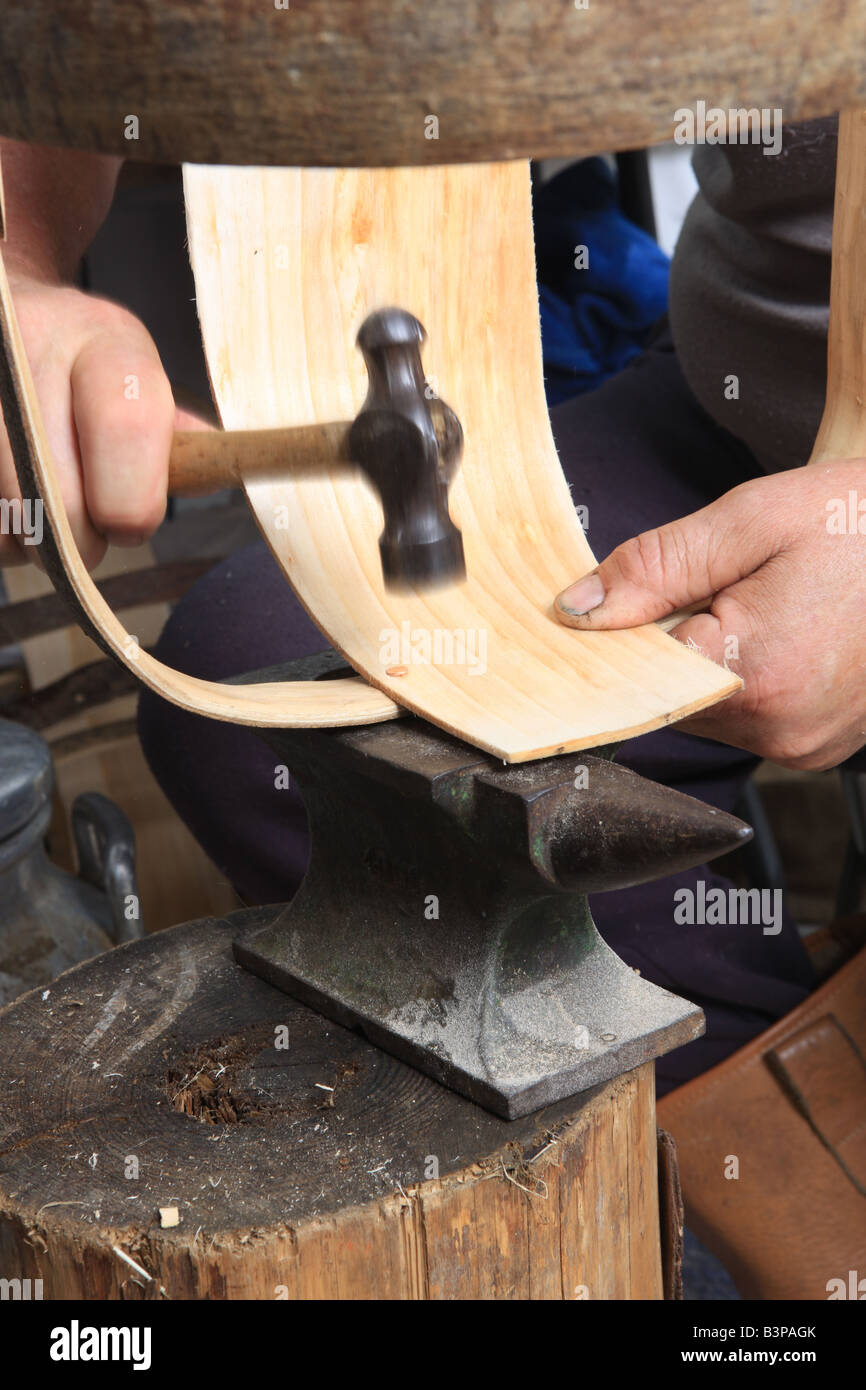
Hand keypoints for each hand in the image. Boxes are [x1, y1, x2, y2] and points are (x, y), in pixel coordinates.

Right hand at [1, 260, 205, 568]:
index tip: (130, 525)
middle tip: (86, 532)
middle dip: (79, 543)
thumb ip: (177, 442)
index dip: (132, 501)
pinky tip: (7, 503)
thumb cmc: (88, 370)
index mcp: (106, 342)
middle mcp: (28, 348)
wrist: (8, 318)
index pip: (126, 427)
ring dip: (29, 544)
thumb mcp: (139, 383)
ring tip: (41, 509)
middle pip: (58, 499)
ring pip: (7, 521)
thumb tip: (217, 471)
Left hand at [555, 460, 865, 769]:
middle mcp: (777, 730)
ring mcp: (802, 748)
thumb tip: (576, 610)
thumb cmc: (864, 522)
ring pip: (705, 709)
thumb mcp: (753, 520)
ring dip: (708, 659)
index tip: (615, 602)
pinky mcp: (817, 748)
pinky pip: (749, 716)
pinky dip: (745, 676)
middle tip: (718, 581)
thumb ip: (655, 568)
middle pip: (668, 696)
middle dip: (669, 641)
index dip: (619, 633)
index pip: (635, 675)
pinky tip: (785, 630)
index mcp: (756, 674)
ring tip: (764, 602)